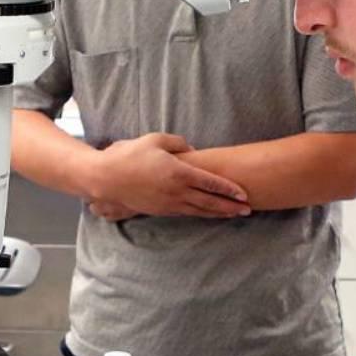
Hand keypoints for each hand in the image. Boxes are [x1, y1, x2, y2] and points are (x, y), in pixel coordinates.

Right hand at [88, 133, 249, 219]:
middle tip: (249, 210)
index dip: (229, 189)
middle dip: (231, 206)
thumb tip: (194, 150)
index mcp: (178, 172)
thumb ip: (178, 143)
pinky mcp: (160, 210)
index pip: (210, 182)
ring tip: (234, 215)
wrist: (105, 178)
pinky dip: (201, 214)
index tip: (244, 193)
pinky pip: (186, 213)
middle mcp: (176, 191)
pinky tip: (209, 214)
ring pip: (199, 211)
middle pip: (210, 201)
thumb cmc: (129, 155)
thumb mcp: (155, 139)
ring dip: (218, 213)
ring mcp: (169, 203)